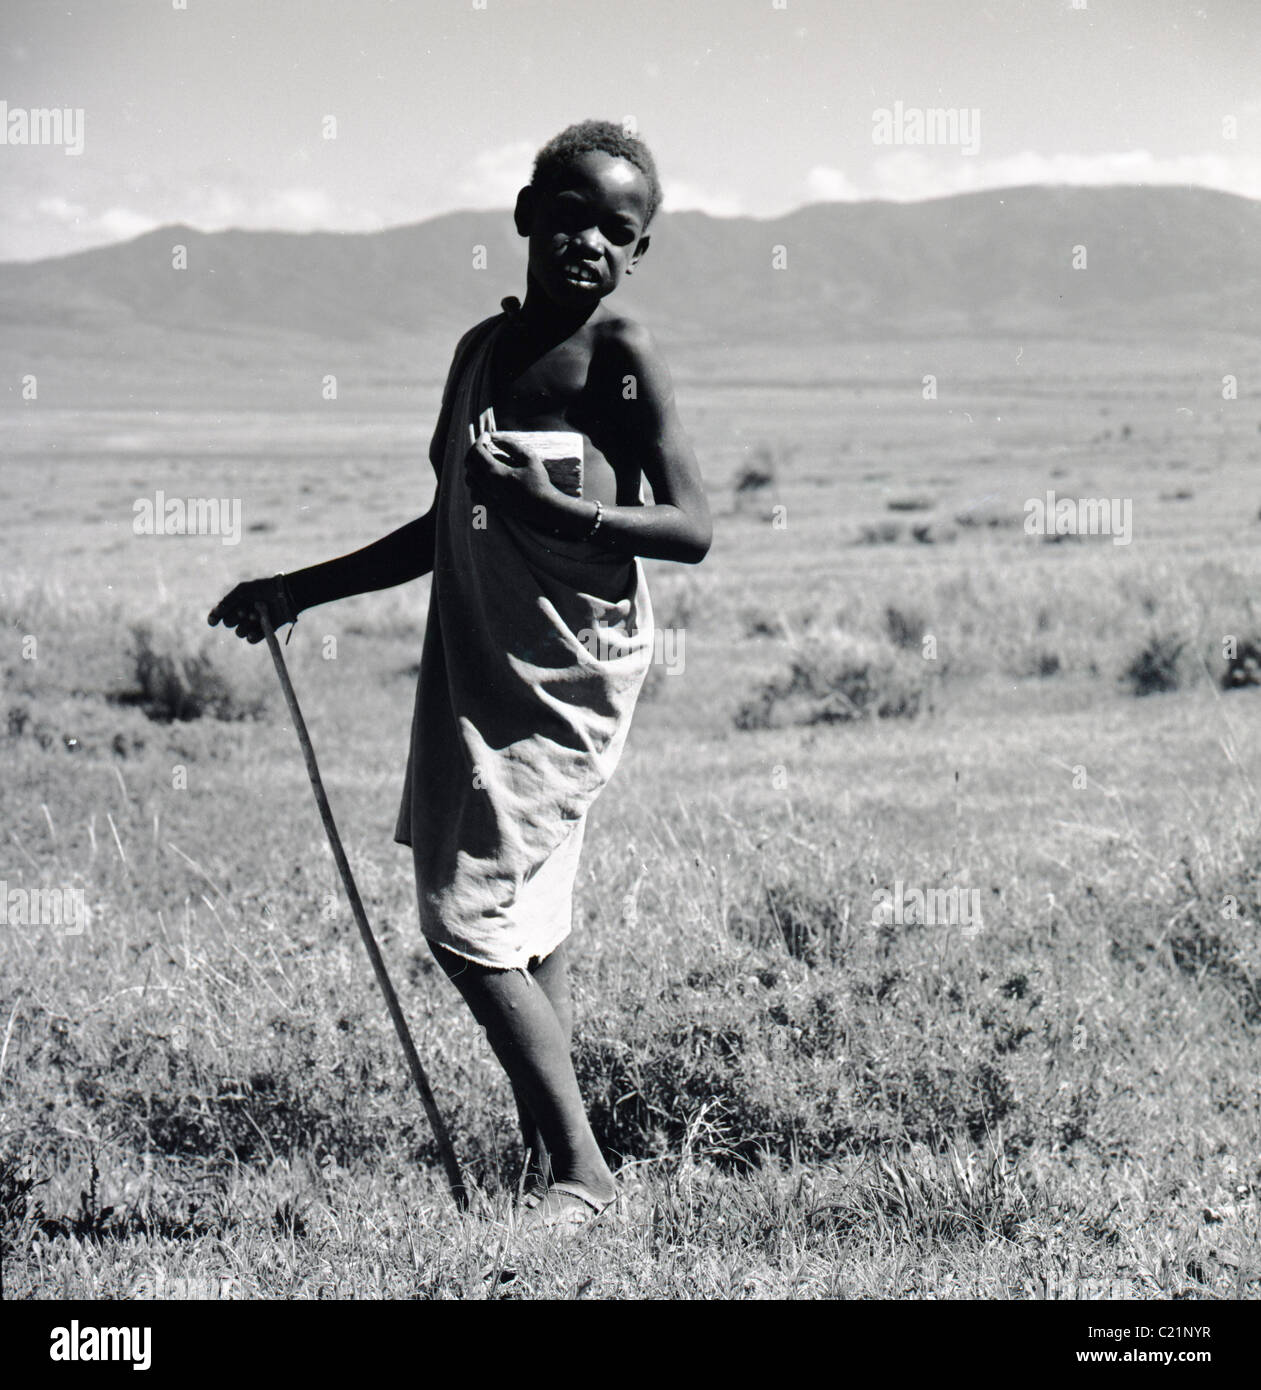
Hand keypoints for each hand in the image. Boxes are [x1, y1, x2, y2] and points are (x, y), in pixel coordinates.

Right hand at [207, 575, 297, 643]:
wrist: (285, 594)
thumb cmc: (263, 589)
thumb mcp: (243, 590)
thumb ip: (228, 600)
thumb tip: (216, 611)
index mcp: (235, 603)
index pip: (219, 614)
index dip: (214, 618)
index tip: (213, 621)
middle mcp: (241, 615)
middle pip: (228, 623)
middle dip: (234, 618)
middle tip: (244, 611)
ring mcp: (252, 624)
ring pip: (240, 632)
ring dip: (245, 625)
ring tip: (256, 616)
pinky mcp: (263, 631)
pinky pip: (251, 639)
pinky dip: (252, 636)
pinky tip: (254, 632)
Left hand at [463, 429, 581, 533]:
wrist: (544, 508)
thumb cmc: (539, 481)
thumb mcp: (529, 457)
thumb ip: (510, 444)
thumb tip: (493, 436)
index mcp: (496, 472)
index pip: (477, 451)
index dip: (480, 440)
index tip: (487, 435)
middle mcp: (487, 486)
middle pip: (469, 464)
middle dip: (474, 452)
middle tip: (484, 446)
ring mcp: (488, 498)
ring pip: (469, 480)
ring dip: (473, 468)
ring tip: (484, 462)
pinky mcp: (492, 506)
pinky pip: (474, 494)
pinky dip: (475, 485)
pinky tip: (486, 480)